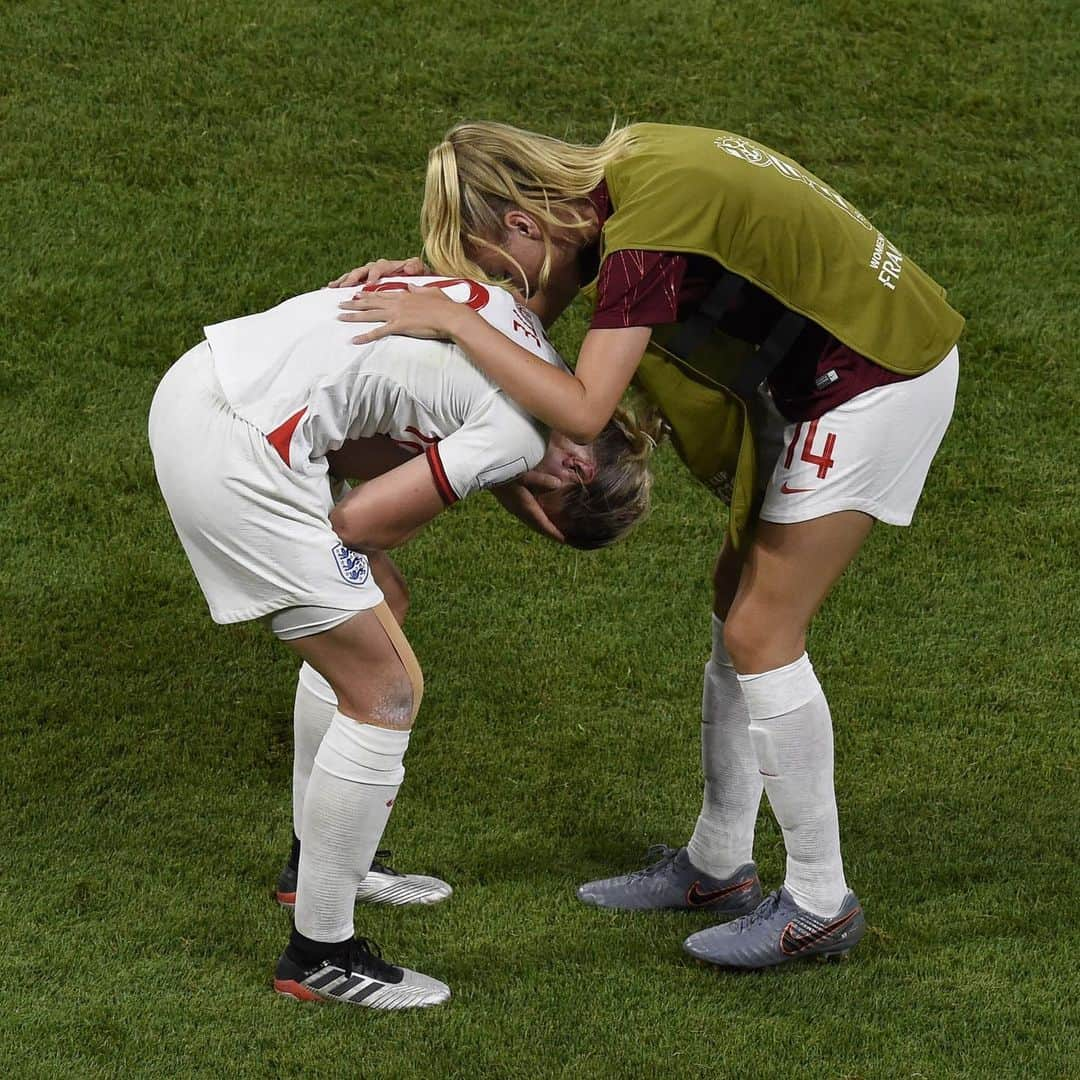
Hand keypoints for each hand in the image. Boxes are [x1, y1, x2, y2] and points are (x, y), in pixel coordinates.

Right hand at [328, 257, 428, 288]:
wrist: (417, 278)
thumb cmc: (418, 276)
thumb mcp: (420, 270)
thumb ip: (416, 266)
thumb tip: (410, 265)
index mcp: (389, 265)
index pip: (379, 267)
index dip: (374, 274)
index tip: (370, 282)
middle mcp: (376, 268)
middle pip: (362, 270)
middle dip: (354, 277)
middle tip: (347, 285)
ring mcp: (369, 274)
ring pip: (354, 275)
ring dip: (344, 281)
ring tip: (333, 286)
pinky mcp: (365, 281)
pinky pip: (351, 281)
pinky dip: (341, 284)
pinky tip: (331, 287)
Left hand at [338, 283, 466, 344]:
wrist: (451, 316)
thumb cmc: (445, 306)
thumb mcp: (432, 292)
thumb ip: (419, 290)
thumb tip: (412, 286)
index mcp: (404, 295)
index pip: (381, 294)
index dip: (368, 294)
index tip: (357, 294)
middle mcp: (397, 303)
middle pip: (370, 302)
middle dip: (354, 303)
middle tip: (340, 303)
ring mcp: (396, 314)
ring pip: (369, 314)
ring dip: (353, 315)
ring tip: (340, 316)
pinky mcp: (399, 326)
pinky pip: (378, 332)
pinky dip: (365, 336)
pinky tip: (354, 340)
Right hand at [492, 474, 565, 543]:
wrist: (483, 473)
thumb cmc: (505, 473)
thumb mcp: (525, 475)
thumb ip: (542, 480)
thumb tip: (559, 484)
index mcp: (525, 508)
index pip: (543, 525)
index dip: (555, 533)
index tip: (566, 540)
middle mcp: (520, 511)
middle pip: (539, 527)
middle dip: (551, 533)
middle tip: (565, 539)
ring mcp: (514, 508)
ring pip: (532, 523)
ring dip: (544, 528)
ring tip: (555, 531)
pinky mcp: (511, 504)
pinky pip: (527, 517)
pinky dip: (537, 521)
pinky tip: (539, 517)